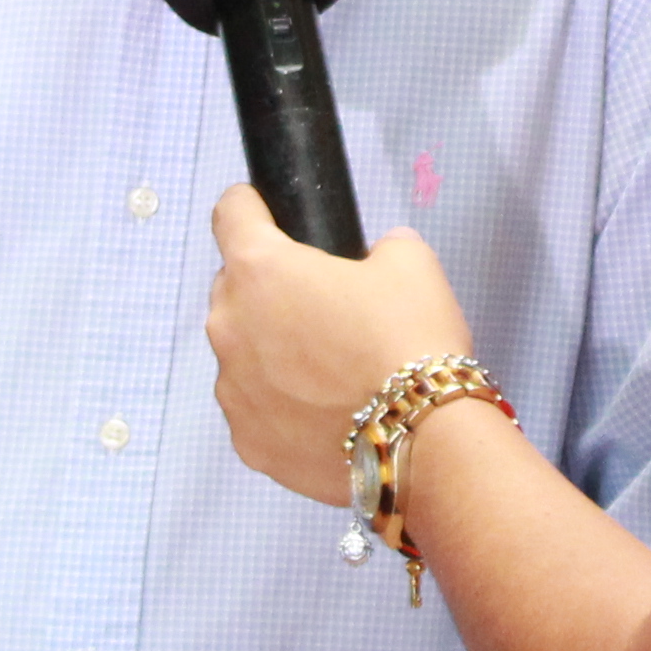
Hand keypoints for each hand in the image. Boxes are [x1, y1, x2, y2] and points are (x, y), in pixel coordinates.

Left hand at [204, 187, 477, 506]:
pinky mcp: (248, 443)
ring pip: (242, 354)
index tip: (269, 216)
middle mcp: (228, 326)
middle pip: (234, 289)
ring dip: (271, 352)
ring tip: (329, 372)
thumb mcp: (410, 261)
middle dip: (269, 292)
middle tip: (323, 309)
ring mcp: (232, 391)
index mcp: (259, 269)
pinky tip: (325, 413)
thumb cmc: (409, 339)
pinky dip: (281, 407)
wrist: (422, 439)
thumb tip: (374, 260)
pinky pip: (256, 410)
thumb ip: (378, 246)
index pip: (231, 214)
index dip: (252, 207)